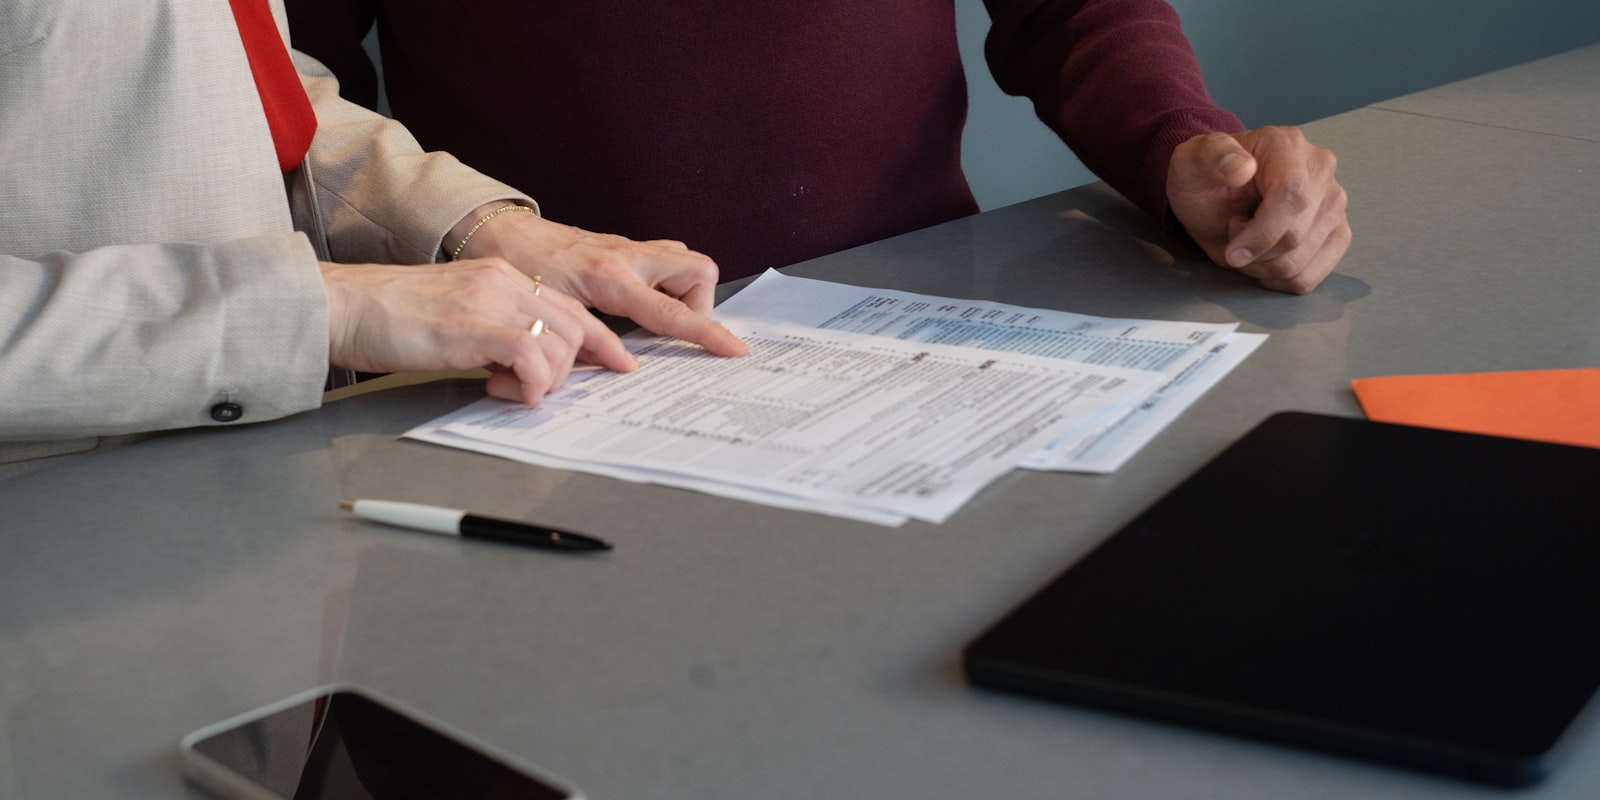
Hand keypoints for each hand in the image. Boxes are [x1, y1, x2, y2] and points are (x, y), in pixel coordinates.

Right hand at [320, 259, 636, 404]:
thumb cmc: (388, 317)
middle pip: (578, 325)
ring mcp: (490, 300)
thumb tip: (521, 366)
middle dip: (576, 367)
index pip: (572, 305)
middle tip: (543, 390)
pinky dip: (530, 384)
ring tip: (505, 389)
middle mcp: (503, 281)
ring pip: (561, 343)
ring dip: (545, 380)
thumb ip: (494, 331)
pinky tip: (502, 390)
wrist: (343, 305)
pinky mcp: (473, 326)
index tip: (620, 363)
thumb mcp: (456, 316)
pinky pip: (532, 357)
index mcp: (501, 276)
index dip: (601, 340)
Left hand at [450, 204, 747, 356]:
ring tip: (657, 315)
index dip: (707, 333)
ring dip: (683, 290)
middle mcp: (628, 256)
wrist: (500, 232)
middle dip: (700, 302)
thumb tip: (618, 367)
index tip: (733, 349)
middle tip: (676, 327)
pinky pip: (664, 258)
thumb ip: (587, 341)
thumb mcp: (551, 313)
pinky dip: (665, 280)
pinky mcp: (623, 246)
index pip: (672, 312)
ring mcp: (628, 247)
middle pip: (698, 270)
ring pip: (684, 261)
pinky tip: (641, 300)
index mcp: (611, 278)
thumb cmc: (519, 268)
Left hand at [1167, 126, 1349, 293]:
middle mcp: (1321, 169)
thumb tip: (1242, 168)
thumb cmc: (1204, 177)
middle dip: (1253, 250)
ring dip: (1262, 266)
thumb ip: (1212, 156)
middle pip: (1295, 236)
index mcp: (1287, 145)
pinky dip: (1278, 279)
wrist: (1215, 192)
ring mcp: (1334, 202)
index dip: (1261, 234)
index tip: (1232, 252)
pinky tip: (1264, 257)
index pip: (1292, 196)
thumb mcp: (1191, 160)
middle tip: (1233, 230)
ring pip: (1300, 262)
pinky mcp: (1337, 232)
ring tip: (1247, 239)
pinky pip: (1310, 276)